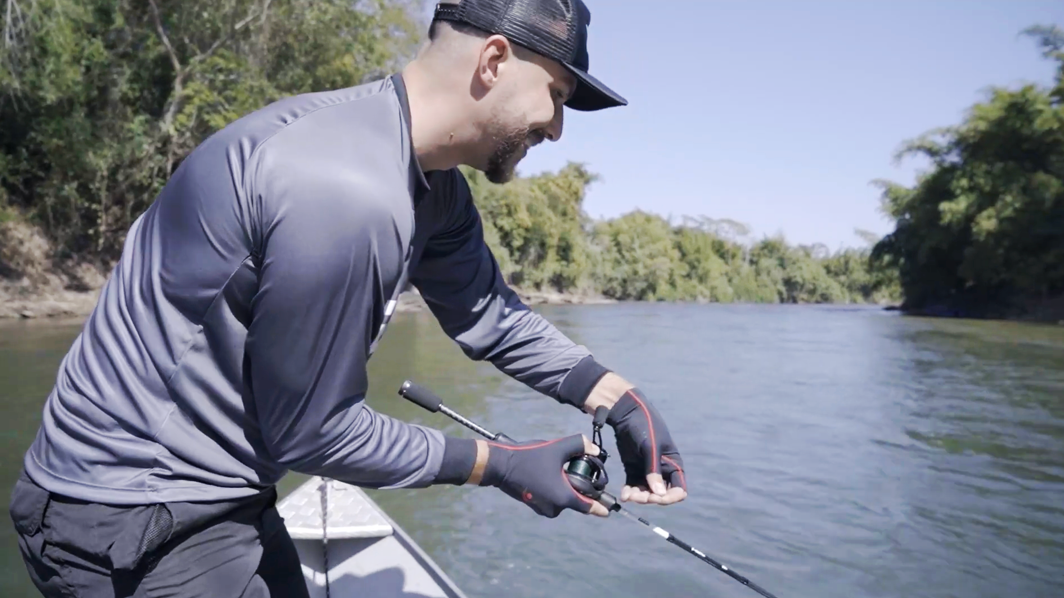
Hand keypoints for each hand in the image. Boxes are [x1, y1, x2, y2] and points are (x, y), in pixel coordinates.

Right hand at [480, 435, 609, 517]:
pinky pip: (553, 499)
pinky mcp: (535, 505)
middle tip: (576, 468)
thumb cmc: (529, 457)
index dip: (601, 506)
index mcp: (564, 497)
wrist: (501, 466)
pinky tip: (550, 473)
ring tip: (559, 468)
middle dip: (579, 486)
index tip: (610, 509)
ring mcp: (544, 508)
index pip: (589, 507)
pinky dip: (556, 489)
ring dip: (566, 486)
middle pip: (576, 500)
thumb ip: (579, 445)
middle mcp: (555, 508)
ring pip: (564, 498)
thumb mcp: (557, 448)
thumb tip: (595, 449)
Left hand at [605, 388, 686, 504]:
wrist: (626, 414)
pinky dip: (630, 492)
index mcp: (673, 464)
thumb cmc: (644, 426)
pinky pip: (634, 486)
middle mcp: (662, 470)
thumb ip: (654, 469)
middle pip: (660, 494)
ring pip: (646, 493)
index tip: (655, 497)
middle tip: (636, 497)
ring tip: (628, 495)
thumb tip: (658, 493)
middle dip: (650, 498)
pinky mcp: (634, 469)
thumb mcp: (650, 447)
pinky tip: (624, 494)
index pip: (678, 489)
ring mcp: (647, 471)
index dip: (669, 498)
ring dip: (638, 497)